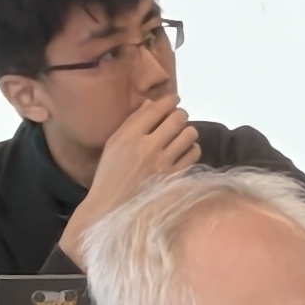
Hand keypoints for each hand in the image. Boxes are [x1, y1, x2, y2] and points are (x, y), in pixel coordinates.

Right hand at [55, 92, 197, 257]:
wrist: (112, 205)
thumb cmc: (110, 173)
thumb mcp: (114, 144)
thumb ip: (132, 124)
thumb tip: (150, 104)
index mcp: (129, 136)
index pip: (155, 109)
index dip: (168, 100)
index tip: (174, 99)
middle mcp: (148, 146)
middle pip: (177, 118)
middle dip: (180, 114)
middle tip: (179, 117)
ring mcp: (164, 162)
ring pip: (189, 134)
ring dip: (188, 131)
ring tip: (183, 134)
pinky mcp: (175, 176)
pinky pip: (193, 154)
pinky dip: (192, 148)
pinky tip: (186, 150)